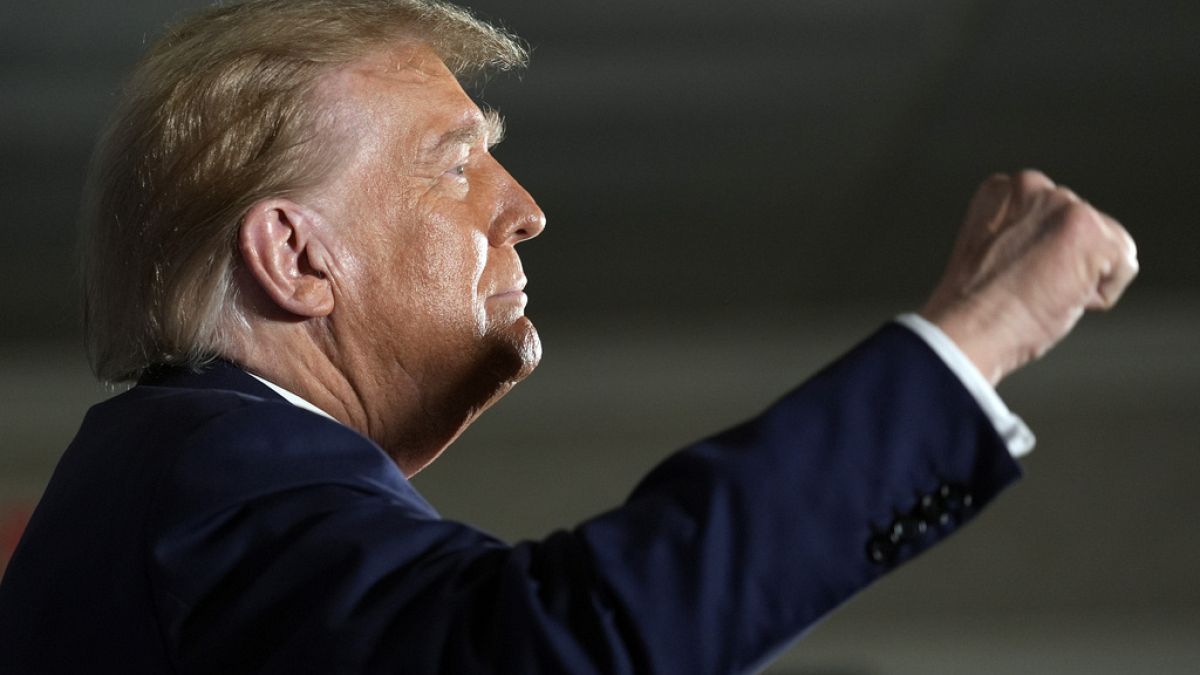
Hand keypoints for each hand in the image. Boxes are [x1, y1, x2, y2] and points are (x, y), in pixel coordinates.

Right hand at [921, 170, 1137, 384]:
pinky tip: (1060, 297)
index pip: (1053, 217)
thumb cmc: (974, 310)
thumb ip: (1024, 232)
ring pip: (1107, 245)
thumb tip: (1058, 248)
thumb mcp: (993, 254)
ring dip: (1084, 276)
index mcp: (999, 190)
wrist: (967, 330)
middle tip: (1027, 287)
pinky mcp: (1089, 230)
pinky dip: (1100, 295)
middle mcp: (1032, 186)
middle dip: (1068, 261)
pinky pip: (1123, 267)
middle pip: (1085, 226)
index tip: (1009, 276)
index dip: (1040, 255)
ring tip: (1040, 291)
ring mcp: (1063, 205)